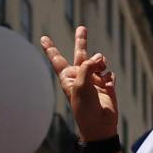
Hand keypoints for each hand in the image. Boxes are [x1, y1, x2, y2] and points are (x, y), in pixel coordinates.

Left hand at [41, 27, 118, 142]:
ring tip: (101, 68)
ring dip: (101, 61)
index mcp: (68, 77)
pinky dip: (109, 77)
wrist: (99, 125)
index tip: (43, 38)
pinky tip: (107, 87)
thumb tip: (99, 58)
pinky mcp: (106, 85)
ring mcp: (94, 80)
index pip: (57, 59)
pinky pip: (109, 73)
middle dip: (81, 41)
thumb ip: (87, 66)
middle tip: (82, 28)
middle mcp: (80, 76)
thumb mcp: (80, 84)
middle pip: (80, 54)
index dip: (50, 48)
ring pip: (99, 61)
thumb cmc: (84, 107)